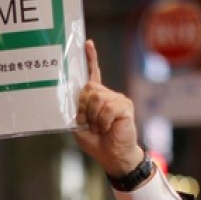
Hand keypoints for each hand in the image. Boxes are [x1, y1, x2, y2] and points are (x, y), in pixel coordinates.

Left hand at [73, 40, 143, 175]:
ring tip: (99, 128)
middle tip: (88, 123)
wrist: (113, 156)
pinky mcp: (125, 106)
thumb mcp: (79, 125)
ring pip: (97, 99)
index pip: (93, 74)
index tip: (87, 44)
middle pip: (89, 89)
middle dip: (84, 108)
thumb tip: (75, 97)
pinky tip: (107, 128)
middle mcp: (108, 95)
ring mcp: (118, 99)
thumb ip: (76, 110)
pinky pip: (107, 108)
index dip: (91, 59)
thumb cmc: (96, 142)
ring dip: (93, 118)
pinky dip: (103, 121)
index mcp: (97, 97)